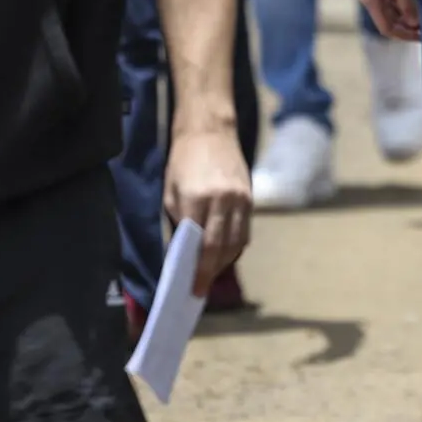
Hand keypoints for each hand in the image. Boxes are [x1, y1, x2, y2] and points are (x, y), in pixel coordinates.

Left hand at [164, 127, 251, 296]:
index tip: (193, 290)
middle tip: (201, 289)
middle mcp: (224, 200)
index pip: (201, 245)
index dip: (198, 271)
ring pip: (237, 242)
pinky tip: (224, 254)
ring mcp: (241, 199)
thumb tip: (183, 255)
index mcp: (198, 199)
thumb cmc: (183, 162)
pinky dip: (235, 247)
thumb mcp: (171, 193)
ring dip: (224, 262)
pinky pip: (245, 230)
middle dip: (210, 272)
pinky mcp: (250, 197)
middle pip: (221, 248)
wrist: (210, 131)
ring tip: (211, 273)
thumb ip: (179, 223)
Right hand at [358, 0, 418, 40]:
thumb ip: (407, 2)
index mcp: (371, 0)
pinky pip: (389, 0)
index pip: (387, 28)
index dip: (404, 35)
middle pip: (387, 21)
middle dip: (406, 27)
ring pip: (388, 11)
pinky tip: (414, 3)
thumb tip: (414, 23)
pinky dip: (401, 5)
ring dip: (404, 17)